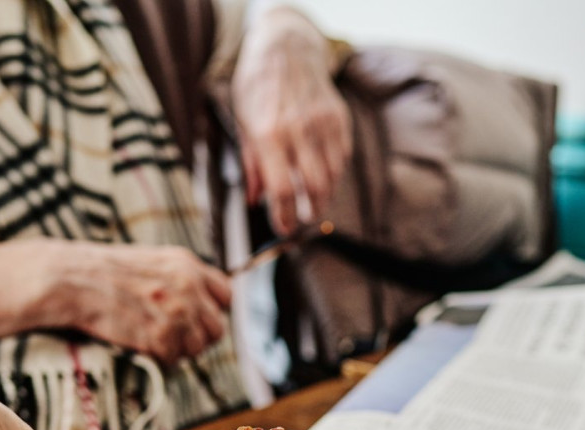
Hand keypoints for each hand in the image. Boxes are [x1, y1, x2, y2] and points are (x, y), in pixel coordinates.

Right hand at [42, 241, 231, 364]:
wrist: (67, 279)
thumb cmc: (102, 273)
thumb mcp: (150, 262)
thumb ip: (180, 280)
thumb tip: (202, 308)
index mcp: (187, 263)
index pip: (226, 296)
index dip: (213, 312)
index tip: (195, 320)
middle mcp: (188, 285)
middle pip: (217, 328)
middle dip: (197, 338)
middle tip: (171, 338)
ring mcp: (176, 310)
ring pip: (197, 348)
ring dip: (177, 351)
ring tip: (150, 340)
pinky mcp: (159, 334)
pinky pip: (173, 358)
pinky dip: (158, 358)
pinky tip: (139, 344)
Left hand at [232, 7, 350, 235]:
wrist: (286, 46)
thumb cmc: (257, 85)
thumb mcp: (242, 122)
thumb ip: (251, 164)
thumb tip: (253, 200)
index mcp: (268, 134)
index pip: (282, 190)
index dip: (284, 217)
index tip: (284, 229)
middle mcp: (298, 130)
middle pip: (315, 188)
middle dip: (311, 212)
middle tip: (304, 220)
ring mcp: (323, 123)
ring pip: (333, 176)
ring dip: (325, 195)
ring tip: (314, 202)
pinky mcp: (339, 118)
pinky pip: (342, 157)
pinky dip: (334, 172)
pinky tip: (323, 174)